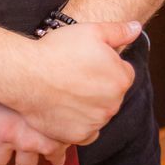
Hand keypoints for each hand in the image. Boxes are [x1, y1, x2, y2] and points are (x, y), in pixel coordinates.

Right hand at [18, 21, 139, 144]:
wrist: (28, 75)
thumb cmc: (59, 50)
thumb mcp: (91, 31)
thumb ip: (119, 31)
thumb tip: (136, 28)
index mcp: (121, 79)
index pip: (123, 74)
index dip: (106, 66)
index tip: (88, 62)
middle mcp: (113, 104)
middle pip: (111, 94)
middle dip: (99, 86)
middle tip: (75, 74)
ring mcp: (96, 123)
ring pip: (98, 112)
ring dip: (89, 104)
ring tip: (67, 89)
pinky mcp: (79, 136)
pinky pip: (85, 130)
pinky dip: (77, 121)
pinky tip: (64, 106)